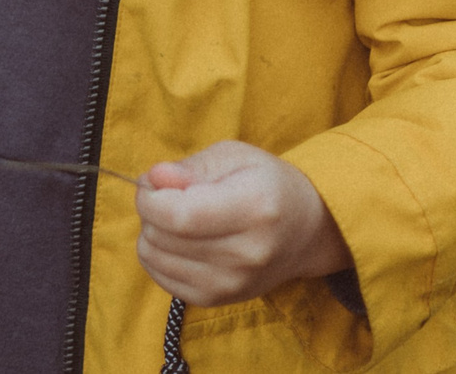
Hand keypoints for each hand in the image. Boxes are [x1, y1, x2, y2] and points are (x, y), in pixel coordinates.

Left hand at [134, 141, 352, 307]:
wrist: (306, 231)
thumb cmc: (266, 184)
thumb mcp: (235, 156)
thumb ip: (192, 166)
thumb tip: (153, 179)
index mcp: (254, 209)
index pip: (179, 216)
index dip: (150, 199)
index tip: (150, 184)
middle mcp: (247, 254)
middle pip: (163, 237)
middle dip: (149, 211)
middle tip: (166, 196)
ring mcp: (234, 283)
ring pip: (155, 258)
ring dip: (152, 232)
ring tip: (176, 217)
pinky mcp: (220, 299)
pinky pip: (161, 278)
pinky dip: (158, 256)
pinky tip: (179, 240)